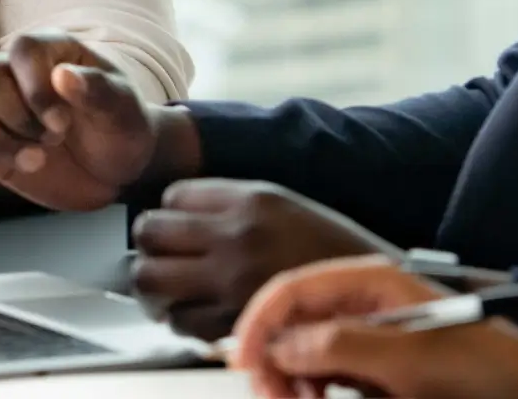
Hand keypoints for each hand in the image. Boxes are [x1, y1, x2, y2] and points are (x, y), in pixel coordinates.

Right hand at [0, 30, 194, 211]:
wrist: (113, 167)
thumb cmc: (122, 128)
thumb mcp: (124, 111)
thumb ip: (99, 91)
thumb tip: (64, 75)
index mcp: (51, 50)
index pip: (22, 49)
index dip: (35, 87)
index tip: (62, 124)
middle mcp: (14, 70)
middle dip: (14, 119)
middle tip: (51, 144)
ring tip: (29, 161)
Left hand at [131, 180, 398, 340]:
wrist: (370, 297)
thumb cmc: (329, 251)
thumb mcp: (284, 205)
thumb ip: (233, 204)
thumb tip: (179, 211)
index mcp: (252, 199)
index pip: (172, 196)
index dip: (168, 210)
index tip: (173, 222)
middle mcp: (236, 236)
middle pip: (150, 233)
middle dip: (147, 245)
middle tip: (156, 253)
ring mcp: (232, 281)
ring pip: (152, 280)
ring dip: (154, 283)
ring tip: (167, 284)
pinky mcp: (234, 322)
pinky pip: (179, 321)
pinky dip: (180, 318)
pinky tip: (196, 310)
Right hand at [231, 256, 517, 398]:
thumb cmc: (477, 365)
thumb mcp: (405, 357)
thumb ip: (339, 345)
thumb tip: (279, 346)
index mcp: (369, 282)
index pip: (291, 289)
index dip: (259, 323)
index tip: (242, 364)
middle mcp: (362, 302)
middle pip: (290, 320)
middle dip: (272, 357)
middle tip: (271, 396)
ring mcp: (367, 333)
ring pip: (303, 351)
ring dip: (290, 378)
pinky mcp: (374, 364)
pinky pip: (325, 373)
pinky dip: (311, 388)